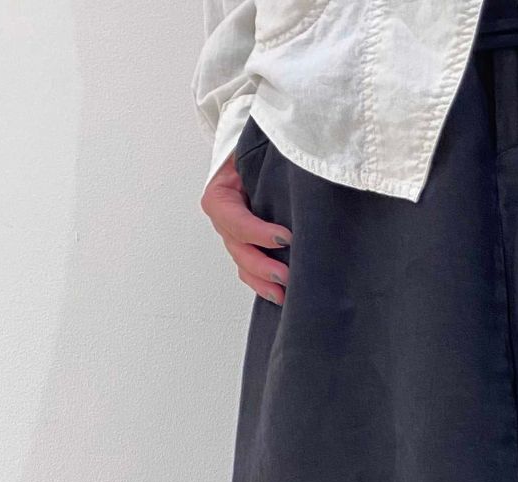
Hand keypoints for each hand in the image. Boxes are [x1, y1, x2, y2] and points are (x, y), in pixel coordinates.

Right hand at [200, 152, 293, 304]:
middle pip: (238, 249)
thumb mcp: (255, 149)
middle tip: (286, 276)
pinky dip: (263, 283)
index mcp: (220, 195)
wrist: (256, 152)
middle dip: (262, 266)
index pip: (235, 220)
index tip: (285, 238)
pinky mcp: (248, 245)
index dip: (258, 232)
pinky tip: (280, 296)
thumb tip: (297, 169)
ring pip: (243, 264)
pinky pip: (251, 269)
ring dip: (263, 282)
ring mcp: (234, 235)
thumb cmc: (256, 149)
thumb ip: (269, 161)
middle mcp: (224, 218)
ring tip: (284, 296)